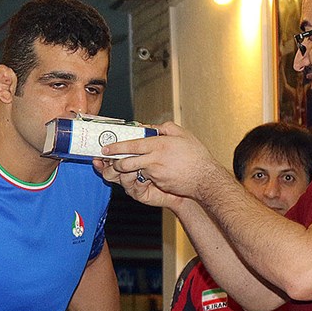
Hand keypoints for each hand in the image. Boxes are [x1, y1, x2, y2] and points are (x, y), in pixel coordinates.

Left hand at [99, 122, 227, 202]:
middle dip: (114, 162)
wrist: (205, 179)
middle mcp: (154, 159)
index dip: (117, 146)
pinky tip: (143, 173)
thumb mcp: (183, 135)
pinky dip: (141, 176)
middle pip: (127, 162)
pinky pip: (145, 178)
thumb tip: (151, 126)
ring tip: (121, 167)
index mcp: (159, 145)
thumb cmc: (197, 156)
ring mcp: (155, 173)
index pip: (132, 145)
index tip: (106, 148)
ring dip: (126, 170)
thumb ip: (166, 128)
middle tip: (107, 160)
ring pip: (134, 171)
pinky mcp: (158, 183)